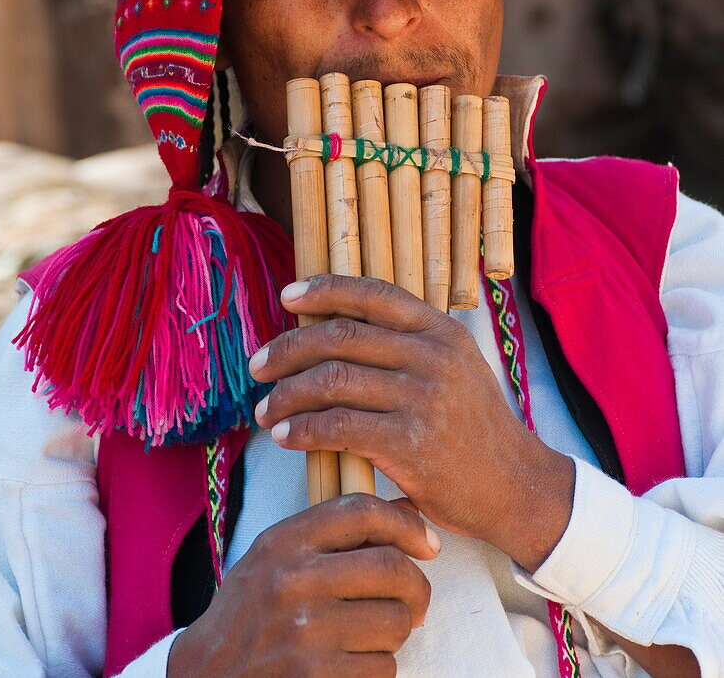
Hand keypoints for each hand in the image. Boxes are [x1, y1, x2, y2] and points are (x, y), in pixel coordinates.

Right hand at [167, 493, 437, 677]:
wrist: (207, 674)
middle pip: (392, 567)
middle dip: (417, 587)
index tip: (427, 543)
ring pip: (395, 621)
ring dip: (395, 631)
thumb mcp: (277, 555)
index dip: (407, 524)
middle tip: (415, 601)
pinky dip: (378, 667)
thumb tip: (410, 515)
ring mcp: (306, 631)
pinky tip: (353, 662)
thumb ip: (332, 532)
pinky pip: (384, 667)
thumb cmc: (252, 611)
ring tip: (371, 634)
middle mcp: (295, 580)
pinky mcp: (318, 676)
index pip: (362, 511)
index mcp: (285, 541)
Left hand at [250, 275, 574, 570]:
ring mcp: (423, 398)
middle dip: (289, 348)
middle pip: (341, 335)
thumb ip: (409, 343)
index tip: (288, 295)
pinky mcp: (411, 444)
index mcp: (441, 330)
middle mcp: (433, 356)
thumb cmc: (473, 426)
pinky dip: (302, 429)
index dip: (325, 289)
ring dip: (287, 394)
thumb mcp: (456, 367)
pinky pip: (339, 426)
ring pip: (333, 379)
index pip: (374, 293)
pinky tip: (286, 436)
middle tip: (258, 365)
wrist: (514, 485)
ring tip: (264, 411)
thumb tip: (338, 324)